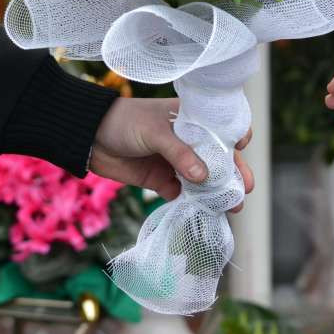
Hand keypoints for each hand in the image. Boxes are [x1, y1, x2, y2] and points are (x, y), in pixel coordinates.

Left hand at [90, 97, 253, 211]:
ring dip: (216, 193)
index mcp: (190, 120)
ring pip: (203, 180)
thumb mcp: (155, 132)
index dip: (235, 136)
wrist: (89, 138)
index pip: (220, 127)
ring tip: (231, 207)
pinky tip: (204, 213)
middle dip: (233, 174)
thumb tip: (204, 177)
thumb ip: (179, 154)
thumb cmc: (125, 122)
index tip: (240, 148)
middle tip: (243, 190)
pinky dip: (194, 204)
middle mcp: (188, 142)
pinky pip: (183, 195)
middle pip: (218, 159)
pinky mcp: (161, 181)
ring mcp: (175, 163)